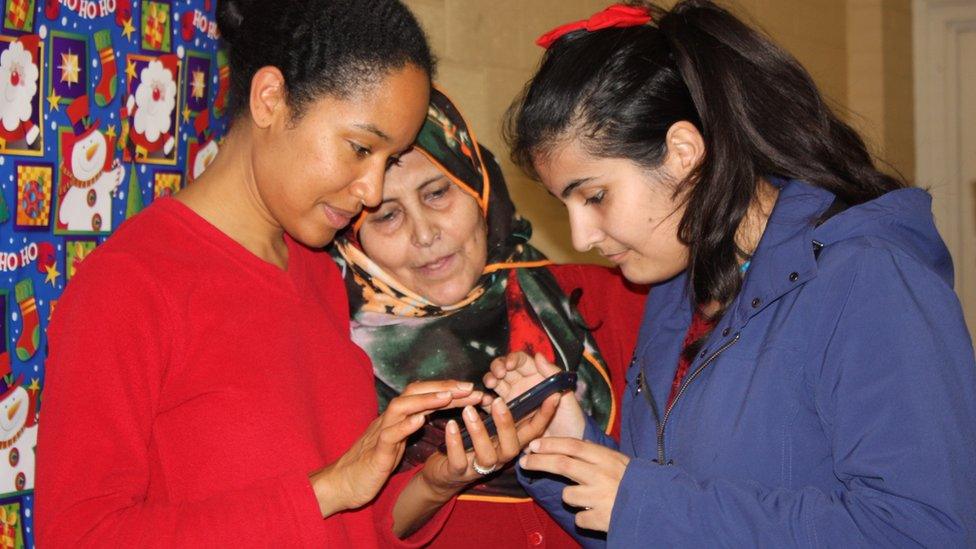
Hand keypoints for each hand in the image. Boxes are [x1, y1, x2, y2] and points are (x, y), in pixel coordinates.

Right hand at [310, 380, 483, 516]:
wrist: (342, 484)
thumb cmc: (371, 463)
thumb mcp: (396, 441)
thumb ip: (410, 425)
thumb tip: (429, 412)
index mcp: (397, 418)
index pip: (423, 394)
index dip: (446, 389)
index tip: (471, 388)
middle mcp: (389, 419)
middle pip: (415, 392)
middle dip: (443, 387)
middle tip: (470, 387)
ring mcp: (381, 434)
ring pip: (402, 407)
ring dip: (427, 399)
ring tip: (449, 396)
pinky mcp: (376, 453)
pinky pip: (390, 435)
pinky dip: (405, 425)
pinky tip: (421, 420)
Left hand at [420, 393, 560, 498]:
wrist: (441, 476)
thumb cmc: (466, 446)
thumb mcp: (486, 429)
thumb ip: (498, 413)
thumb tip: (506, 390)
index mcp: (508, 444)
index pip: (532, 432)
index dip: (544, 416)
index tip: (553, 396)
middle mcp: (498, 458)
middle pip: (512, 446)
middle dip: (507, 424)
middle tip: (498, 401)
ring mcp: (478, 468)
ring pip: (487, 455)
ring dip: (479, 431)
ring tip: (468, 410)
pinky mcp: (457, 473)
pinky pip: (458, 461)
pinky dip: (455, 442)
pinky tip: (451, 425)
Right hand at [484, 352, 585, 438]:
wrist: (564, 450)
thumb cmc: (570, 422)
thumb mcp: (568, 399)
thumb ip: (555, 376)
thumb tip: (539, 356)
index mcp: (537, 377)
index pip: (521, 361)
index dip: (513, 359)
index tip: (508, 365)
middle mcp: (522, 386)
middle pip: (505, 369)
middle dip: (497, 367)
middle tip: (497, 375)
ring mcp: (512, 400)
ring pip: (496, 383)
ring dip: (490, 380)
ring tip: (490, 384)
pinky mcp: (504, 416)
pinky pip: (491, 405)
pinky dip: (485, 401)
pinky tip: (484, 401)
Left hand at [519, 437, 629, 532]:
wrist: (659, 510)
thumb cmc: (637, 483)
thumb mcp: (621, 463)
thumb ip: (598, 456)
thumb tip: (578, 445)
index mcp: (607, 458)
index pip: (573, 446)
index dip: (551, 444)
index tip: (534, 444)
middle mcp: (602, 475)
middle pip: (562, 464)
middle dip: (539, 461)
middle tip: (524, 462)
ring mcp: (601, 498)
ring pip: (567, 495)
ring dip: (570, 497)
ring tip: (586, 499)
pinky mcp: (601, 519)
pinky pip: (579, 519)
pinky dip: (584, 517)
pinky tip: (596, 514)